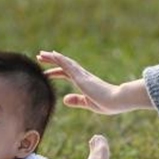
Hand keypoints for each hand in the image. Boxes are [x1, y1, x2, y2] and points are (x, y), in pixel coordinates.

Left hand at [37, 50, 151, 114]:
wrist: (118, 100)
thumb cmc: (107, 103)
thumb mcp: (89, 103)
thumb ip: (77, 100)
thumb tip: (64, 99)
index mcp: (84, 82)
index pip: (67, 74)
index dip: (56, 71)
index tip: (47, 71)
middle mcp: (82, 76)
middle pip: (64, 65)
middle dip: (52, 61)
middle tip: (40, 56)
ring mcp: (82, 75)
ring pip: (65, 62)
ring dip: (52, 57)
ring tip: (41, 54)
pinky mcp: (82, 77)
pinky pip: (69, 65)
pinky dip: (60, 59)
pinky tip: (53, 54)